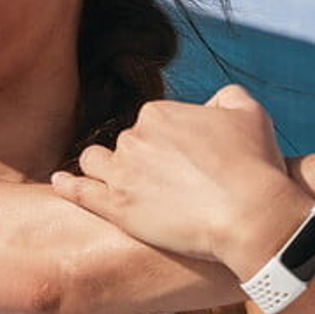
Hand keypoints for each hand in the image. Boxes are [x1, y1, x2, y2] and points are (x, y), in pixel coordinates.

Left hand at [51, 85, 311, 277]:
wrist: (251, 216)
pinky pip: (81, 193)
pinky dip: (68, 186)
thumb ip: (226, 97)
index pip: (152, 123)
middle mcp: (134, 138)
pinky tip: (59, 183)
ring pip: (97, 164)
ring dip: (104, 169)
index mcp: (159, 113)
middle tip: (167, 184)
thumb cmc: (255, 164)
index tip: (186, 161)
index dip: (169, 143)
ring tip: (118, 184)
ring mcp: (122, 175)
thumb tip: (213, 102)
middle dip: (142, 159)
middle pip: (126, 145)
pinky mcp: (117, 209)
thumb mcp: (249, 112)